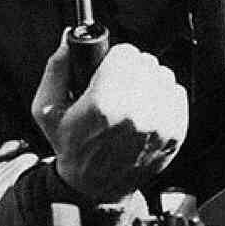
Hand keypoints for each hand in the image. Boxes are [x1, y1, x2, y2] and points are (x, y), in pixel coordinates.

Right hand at [31, 30, 188, 201]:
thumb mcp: (47, 109)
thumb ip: (57, 68)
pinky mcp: (176, 132)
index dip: (115, 57)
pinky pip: (177, 93)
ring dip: (150, 81)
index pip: (127, 53)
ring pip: (164, 76)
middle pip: (147, 62)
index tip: (109, 67)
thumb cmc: (71, 146)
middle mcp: (136, 113)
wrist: (96, 187)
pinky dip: (164, 97)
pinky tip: (147, 109)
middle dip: (132, 69)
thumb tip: (70, 38)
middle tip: (119, 85)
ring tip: (133, 98)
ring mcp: (160, 124)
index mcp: (104, 104)